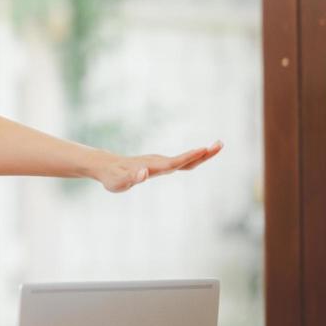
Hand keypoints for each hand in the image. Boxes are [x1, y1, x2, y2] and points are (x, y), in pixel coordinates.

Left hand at [94, 140, 223, 192]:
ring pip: (184, 159)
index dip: (190, 157)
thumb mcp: (119, 181)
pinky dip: (193, 158)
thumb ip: (131, 178)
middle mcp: (159, 163)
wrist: (105, 166)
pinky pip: (179, 161)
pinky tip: (201, 155)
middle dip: (203, 153)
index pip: (175, 163)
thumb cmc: (111, 176)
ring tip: (217, 146)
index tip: (204, 149)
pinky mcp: (158, 165)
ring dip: (201, 154)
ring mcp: (160, 163)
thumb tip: (143, 173)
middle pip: (185, 159)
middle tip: (220, 144)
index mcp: (153, 167)